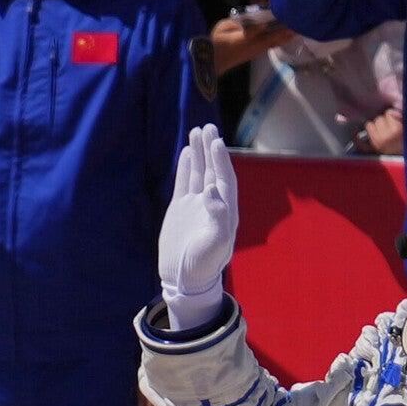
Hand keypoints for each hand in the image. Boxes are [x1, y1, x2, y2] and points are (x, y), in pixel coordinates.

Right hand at [157, 123, 240, 323]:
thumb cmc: (204, 265)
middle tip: (208, 127)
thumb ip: (217, 216)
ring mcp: (196, 206)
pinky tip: (187, 152)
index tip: (216, 141)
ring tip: (196, 131)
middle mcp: (213, 205)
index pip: (225, 179)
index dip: (221, 160)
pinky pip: (185, 183)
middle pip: (214, 170)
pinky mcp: (181, 209)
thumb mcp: (214, 244)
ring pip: (199, 173)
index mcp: (226, 212)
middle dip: (211, 149)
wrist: (184, 279)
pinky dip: (186, 167)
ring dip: (199, 153)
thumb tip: (212, 189)